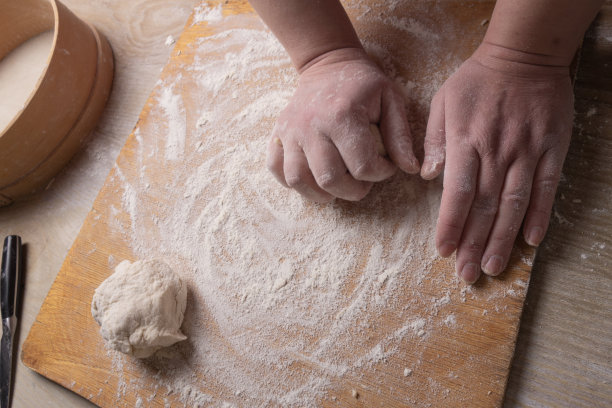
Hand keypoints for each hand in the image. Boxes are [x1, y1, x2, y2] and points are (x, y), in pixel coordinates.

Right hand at [267, 48, 419, 201]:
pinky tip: (311, 178)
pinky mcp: (279, 134)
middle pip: (329, 179)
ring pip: (298, 180)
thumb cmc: (363, 84)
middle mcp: (312, 125)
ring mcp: (291, 131)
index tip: (385, 164)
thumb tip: (410, 169)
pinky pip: (275, 168)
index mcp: (342, 115)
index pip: (363, 167)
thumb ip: (400, 136)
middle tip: (362, 181)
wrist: (328, 63)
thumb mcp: (391, 100)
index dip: (380, 173)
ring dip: (320, 193)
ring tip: (337, 187)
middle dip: (352, 190)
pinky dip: (292, 182)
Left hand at [421, 43, 573, 282]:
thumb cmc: (476, 81)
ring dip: (503, 238)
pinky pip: (546, 188)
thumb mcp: (442, 102)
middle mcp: (496, 152)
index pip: (457, 194)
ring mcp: (526, 152)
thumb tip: (428, 177)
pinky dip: (539, 215)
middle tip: (467, 274)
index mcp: (466, 143)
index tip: (444, 251)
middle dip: (474, 243)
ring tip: (493, 267)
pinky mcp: (551, 150)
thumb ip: (434, 141)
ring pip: (514, 204)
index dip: (450, 226)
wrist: (524, 55)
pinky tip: (532, 241)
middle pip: (484, 207)